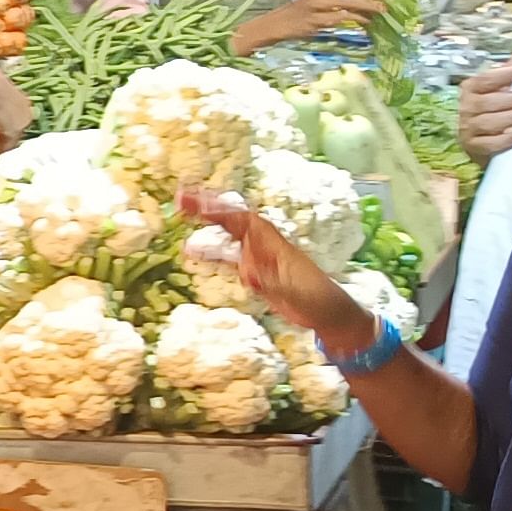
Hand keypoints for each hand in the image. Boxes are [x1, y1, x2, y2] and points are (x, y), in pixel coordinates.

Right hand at [179, 187, 369, 348]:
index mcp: (275, 245)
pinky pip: (228, 257)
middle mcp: (264, 245)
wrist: (330, 313)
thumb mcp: (296, 293)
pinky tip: (192, 251)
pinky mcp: (255, 272)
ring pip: (229, 233)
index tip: (199, 207)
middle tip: (181, 197)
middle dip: (209, 206)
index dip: (222, 213)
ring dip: (208, 222)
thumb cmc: (318, 301)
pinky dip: (211, 252)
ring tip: (182, 209)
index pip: (245, 221)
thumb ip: (271, 282)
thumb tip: (246, 274)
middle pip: (233, 219)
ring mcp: (259, 257)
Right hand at [227, 0, 387, 53]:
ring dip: (367, 7)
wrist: (279, 23)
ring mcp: (318, 5)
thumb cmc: (300, 9)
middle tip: (384, 0)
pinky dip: (356, 19)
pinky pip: (343, 18)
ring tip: (380, 11)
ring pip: (349, 3)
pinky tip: (365, 21)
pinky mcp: (318, 20)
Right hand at [455, 55, 511, 160]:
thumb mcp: (507, 82)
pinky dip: (508, 137)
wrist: (486, 140)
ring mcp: (468, 128)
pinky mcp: (474, 147)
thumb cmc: (499, 106)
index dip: (508, 74)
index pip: (487, 78)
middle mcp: (466, 107)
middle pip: (492, 101)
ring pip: (493, 121)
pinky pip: (492, 142)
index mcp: (471, 87)